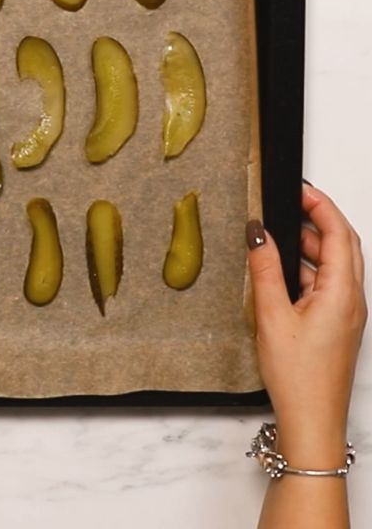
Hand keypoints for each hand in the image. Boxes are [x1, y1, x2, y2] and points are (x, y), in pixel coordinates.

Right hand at [248, 184, 366, 468]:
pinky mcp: (336, 324)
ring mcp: (346, 314)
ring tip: (279, 234)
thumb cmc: (297, 375)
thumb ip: (264, 270)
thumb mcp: (271, 315)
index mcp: (342, 294)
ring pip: (335, 265)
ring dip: (312, 245)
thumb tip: (257, 234)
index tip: (299, 189)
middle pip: (344, 246)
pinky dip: (308, 268)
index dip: (321, 206)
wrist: (312, 420)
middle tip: (291, 203)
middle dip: (320, 219)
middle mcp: (351, 301)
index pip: (339, 234)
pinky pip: (327, 284)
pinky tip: (282, 272)